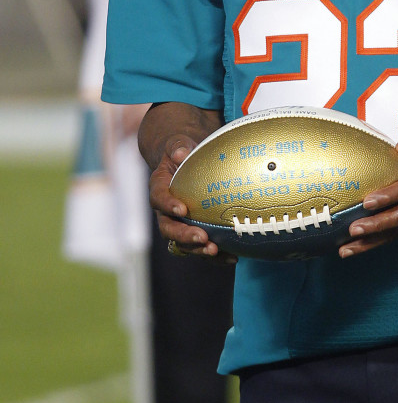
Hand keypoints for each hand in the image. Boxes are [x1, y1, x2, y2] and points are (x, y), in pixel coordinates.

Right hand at [139, 103, 229, 259]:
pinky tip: (233, 257)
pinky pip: (202, 247)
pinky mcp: (194, 232)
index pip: (158, 199)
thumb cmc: (182, 153)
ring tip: (215, 251)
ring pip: (183, 244)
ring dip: (198, 250)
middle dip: (184, 236)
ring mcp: (179, 224)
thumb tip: (182, 153)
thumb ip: (178, 147)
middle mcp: (165, 211)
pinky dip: (216, 256)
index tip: (182, 210)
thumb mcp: (178, 144)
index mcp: (159, 189)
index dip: (168, 206)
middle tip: (202, 238)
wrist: (185, 164)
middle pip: (168, 228)